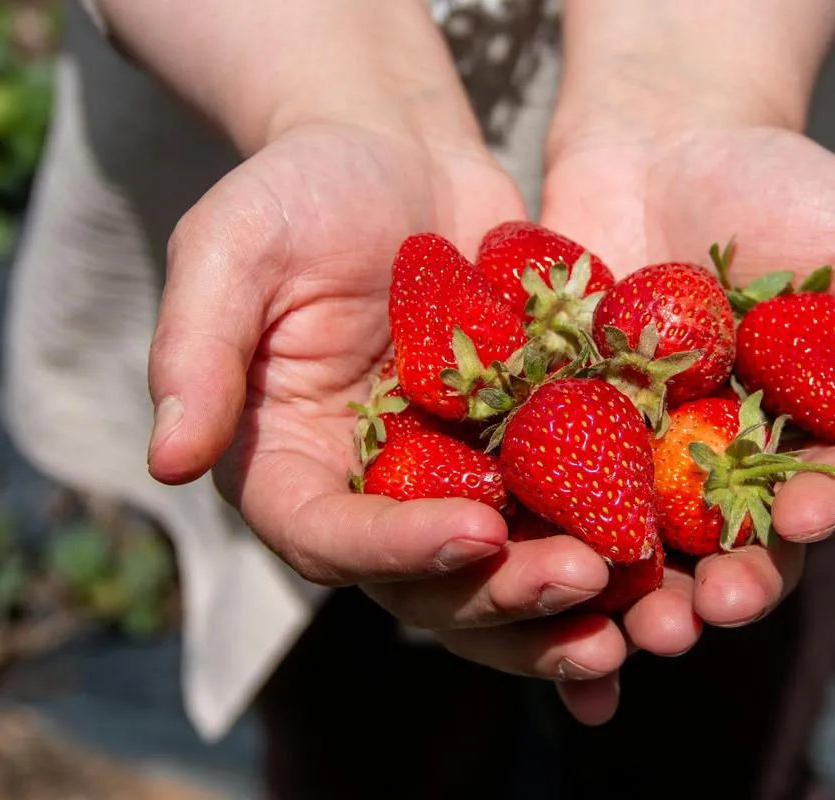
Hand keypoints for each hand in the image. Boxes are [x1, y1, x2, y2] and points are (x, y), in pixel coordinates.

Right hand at [145, 122, 636, 701]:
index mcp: (293, 467)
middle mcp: (373, 495)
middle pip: (430, 585)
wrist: (403, 159)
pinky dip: (608, 560)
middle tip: (582, 578)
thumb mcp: (235, 247)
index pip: (332, 539)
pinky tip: (668, 578)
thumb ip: (196, 351)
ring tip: (638, 612)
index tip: (475, 533)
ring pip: (503, 577)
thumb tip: (167, 464)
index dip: (398, 550)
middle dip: (503, 594)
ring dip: (565, 607)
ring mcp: (452, 484)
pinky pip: (562, 523)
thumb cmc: (305, 189)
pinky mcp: (522, 460)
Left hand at [539, 125, 834, 718]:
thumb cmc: (788, 189)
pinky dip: (551, 550)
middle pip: (735, 549)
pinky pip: (558, 500)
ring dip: (643, 597)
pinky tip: (541, 589)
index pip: (826, 493)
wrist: (663, 141)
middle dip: (730, 586)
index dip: (817, 511)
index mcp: (811, 440)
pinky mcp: (566, 438)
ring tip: (638, 626)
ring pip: (646, 547)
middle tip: (712, 607)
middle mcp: (727, 467)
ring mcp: (642, 459)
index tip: (801, 514)